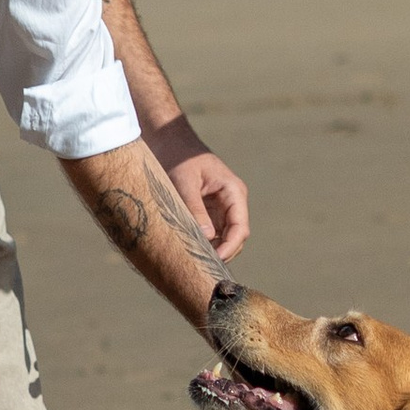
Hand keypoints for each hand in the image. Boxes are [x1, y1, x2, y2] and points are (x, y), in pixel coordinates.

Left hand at [149, 128, 249, 259]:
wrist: (169, 142)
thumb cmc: (179, 158)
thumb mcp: (185, 182)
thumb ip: (195, 209)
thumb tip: (206, 237)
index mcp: (233, 192)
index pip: (240, 228)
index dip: (230, 247)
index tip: (214, 261)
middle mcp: (232, 202)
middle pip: (235, 237)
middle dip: (222, 253)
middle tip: (202, 267)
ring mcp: (221, 208)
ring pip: (223, 237)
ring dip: (212, 250)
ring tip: (195, 263)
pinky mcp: (208, 211)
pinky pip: (211, 233)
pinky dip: (203, 243)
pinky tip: (190, 251)